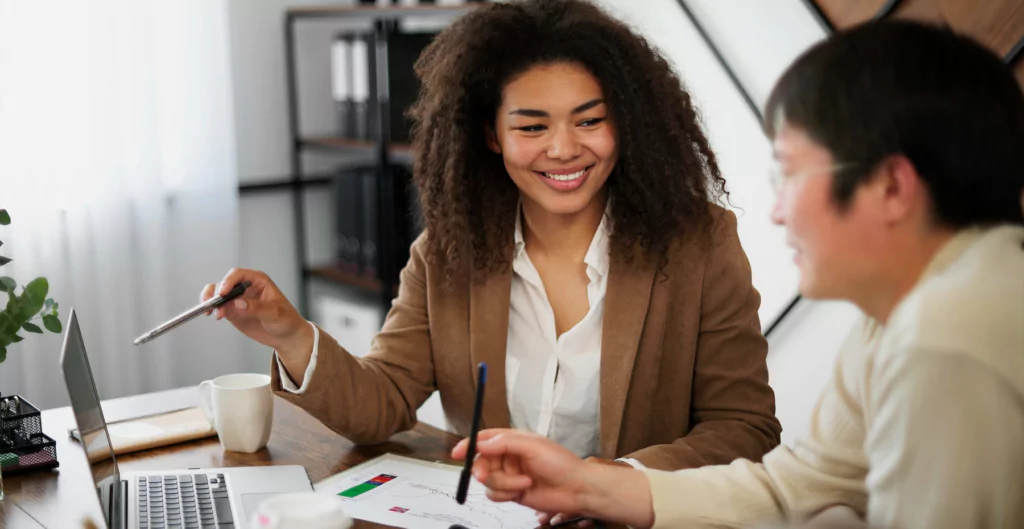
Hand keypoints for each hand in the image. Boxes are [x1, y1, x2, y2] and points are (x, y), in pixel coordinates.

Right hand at [200, 268, 311, 355]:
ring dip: (211, 300)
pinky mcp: (233, 311)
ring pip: (218, 294)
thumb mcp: (275, 313)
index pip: (238, 275)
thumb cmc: (286, 320)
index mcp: (258, 281)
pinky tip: (213, 315)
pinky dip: (213, 309)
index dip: (228, 281)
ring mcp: (238, 299)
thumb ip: (257, 307)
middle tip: (215, 304)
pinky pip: (219, 306)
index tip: (223, 292)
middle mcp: (246, 287)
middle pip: (225, 283)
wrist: (287, 336)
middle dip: (217, 292)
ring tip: (211, 311)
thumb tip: (239, 303)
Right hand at [452, 429, 655, 528]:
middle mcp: (509, 457)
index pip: (484, 439)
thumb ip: (504, 443)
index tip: (457, 453)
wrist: (575, 489)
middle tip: (486, 475)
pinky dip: (505, 494)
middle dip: (484, 470)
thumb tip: (481, 443)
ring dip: (503, 483)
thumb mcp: (532, 446)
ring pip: (488, 481)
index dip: (469, 444)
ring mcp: (510, 475)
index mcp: (513, 440)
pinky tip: (521, 491)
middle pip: (481, 462)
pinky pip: (494, 495)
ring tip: (524, 483)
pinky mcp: (512, 492)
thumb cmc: (561, 463)